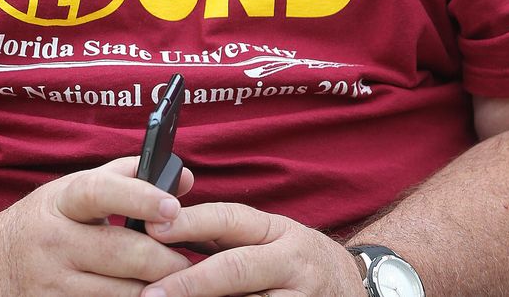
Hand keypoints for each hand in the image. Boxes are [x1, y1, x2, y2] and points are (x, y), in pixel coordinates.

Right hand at [0, 156, 194, 296]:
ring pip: (118, 294)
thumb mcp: (71, 192)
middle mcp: (53, 242)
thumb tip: (184, 176)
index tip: (174, 206)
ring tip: (175, 286)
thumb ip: (126, 178)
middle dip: (164, 260)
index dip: (138, 197)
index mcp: (60, 203)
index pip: (99, 192)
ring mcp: (50, 285)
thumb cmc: (42, 223)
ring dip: (153, 291)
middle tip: (190, 261)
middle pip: (120, 253)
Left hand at [138, 203, 364, 296]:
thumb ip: (227, 235)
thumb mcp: (271, 237)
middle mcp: (291, 262)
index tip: (154, 228)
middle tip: (152, 293)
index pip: (229, 219)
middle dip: (189, 282)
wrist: (356, 289)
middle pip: (234, 268)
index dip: (191, 222)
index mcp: (278, 230)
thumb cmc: (298, 261)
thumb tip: (166, 227)